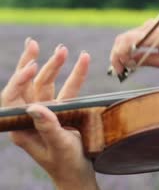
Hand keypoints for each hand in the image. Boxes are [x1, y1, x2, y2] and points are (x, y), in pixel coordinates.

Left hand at [1, 38, 98, 189]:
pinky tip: (83, 60)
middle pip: (29, 85)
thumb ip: (48, 127)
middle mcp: (31, 117)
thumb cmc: (67, 165)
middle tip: (35, 43)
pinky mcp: (63, 112)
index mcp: (21, 127)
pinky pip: (68, 90)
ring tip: (64, 49)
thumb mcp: (58, 147)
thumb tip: (35, 106)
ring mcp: (47, 113)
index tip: (32, 66)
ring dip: (56, 66)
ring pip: (48, 84)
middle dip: (33, 63)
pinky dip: (76, 75)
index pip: (13, 97)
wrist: (80, 175)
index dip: (19, 80)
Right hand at [109, 20, 158, 78]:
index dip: (118, 57)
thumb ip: (148, 62)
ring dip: (121, 52)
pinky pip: (134, 36)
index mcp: (155, 36)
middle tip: (118, 71)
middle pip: (122, 39)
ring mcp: (149, 25)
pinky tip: (132, 60)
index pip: (127, 42)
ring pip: (126, 37)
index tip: (119, 70)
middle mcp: (150, 27)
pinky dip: (128, 47)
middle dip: (116, 56)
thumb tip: (130, 63)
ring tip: (125, 68)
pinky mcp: (151, 26)